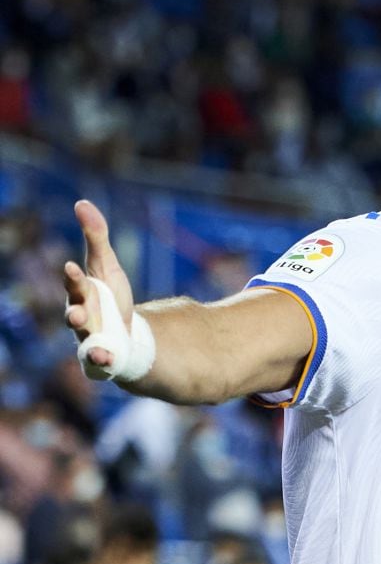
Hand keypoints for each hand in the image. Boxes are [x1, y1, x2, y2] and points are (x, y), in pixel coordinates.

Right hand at [63, 200, 134, 368]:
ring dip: (87, 340)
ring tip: (95, 343)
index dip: (73, 277)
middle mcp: (81, 316)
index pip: (75, 283)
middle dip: (76, 313)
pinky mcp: (100, 355)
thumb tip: (82, 203)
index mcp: (81, 293)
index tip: (73, 267)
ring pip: (83, 340)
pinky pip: (98, 360)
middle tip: (78, 313)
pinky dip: (102, 359)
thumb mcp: (107, 265)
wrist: (124, 330)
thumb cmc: (110, 295)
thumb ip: (96, 237)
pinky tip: (107, 357)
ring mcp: (89, 337)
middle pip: (76, 314)